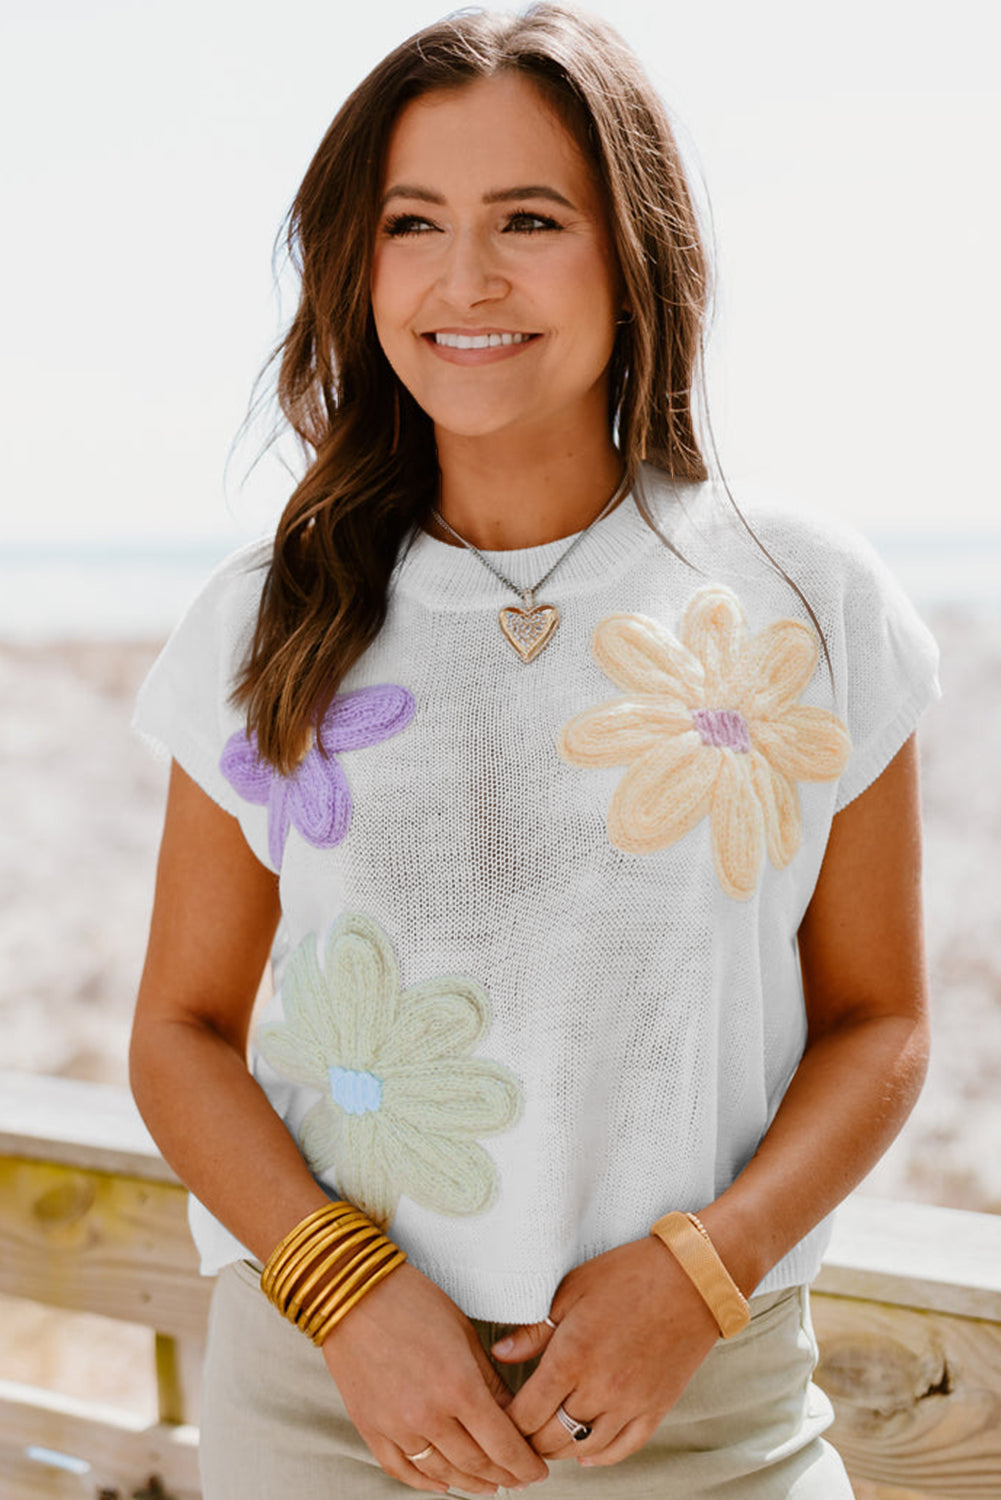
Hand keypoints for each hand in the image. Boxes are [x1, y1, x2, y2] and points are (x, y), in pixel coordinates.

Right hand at [321, 1262, 548, 1494]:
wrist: (352, 1292)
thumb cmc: (412, 1300)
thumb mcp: (464, 1332)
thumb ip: (489, 1379)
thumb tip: (512, 1414)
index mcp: (458, 1386)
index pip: (503, 1444)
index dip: (525, 1464)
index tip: (538, 1471)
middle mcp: (428, 1414)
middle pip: (476, 1464)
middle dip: (504, 1476)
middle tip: (519, 1479)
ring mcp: (396, 1426)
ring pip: (442, 1473)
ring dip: (470, 1483)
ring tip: (489, 1486)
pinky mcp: (370, 1427)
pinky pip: (401, 1469)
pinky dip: (425, 1482)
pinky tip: (443, 1483)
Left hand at [493, 1238, 719, 1467]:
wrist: (692, 1279)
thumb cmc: (629, 1275)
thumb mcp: (573, 1289)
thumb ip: (534, 1329)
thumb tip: (499, 1355)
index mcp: (572, 1356)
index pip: (525, 1414)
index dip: (506, 1422)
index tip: (498, 1415)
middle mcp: (599, 1389)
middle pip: (549, 1439)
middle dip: (527, 1438)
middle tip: (517, 1428)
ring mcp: (630, 1404)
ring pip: (582, 1449)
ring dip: (559, 1448)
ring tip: (545, 1437)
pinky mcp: (655, 1410)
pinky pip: (621, 1450)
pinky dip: (598, 1455)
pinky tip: (585, 1451)